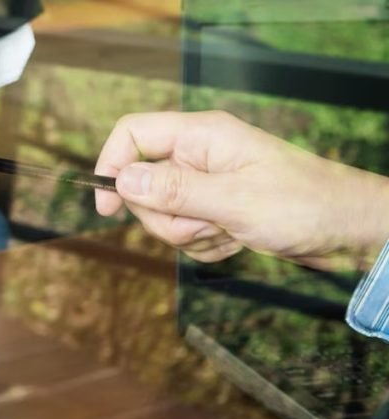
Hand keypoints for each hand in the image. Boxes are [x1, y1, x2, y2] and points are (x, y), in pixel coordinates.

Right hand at [94, 111, 388, 267]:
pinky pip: (185, 235)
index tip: (107, 208)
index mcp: (201, 136)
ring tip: (230, 232)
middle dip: (165, 218)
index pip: (133, 134)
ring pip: (163, 216)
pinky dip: (206, 246)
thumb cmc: (305, 205)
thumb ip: (174, 189)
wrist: (348, 230)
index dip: (111, 166)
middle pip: (142, 185)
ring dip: (190, 236)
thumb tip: (122, 179)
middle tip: (204, 224)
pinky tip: (237, 241)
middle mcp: (199, 156)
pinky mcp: (214, 210)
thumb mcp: (234, 200)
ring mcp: (206, 184)